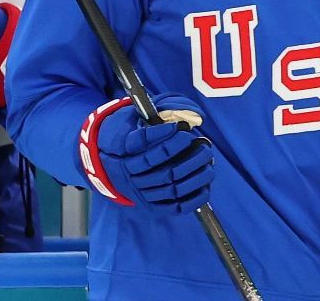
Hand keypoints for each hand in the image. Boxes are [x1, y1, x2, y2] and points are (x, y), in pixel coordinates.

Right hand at [78, 93, 213, 213]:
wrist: (111, 167)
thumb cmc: (132, 136)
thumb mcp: (136, 118)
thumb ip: (161, 112)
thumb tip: (192, 115)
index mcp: (123, 149)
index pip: (142, 141)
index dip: (163, 134)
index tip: (182, 127)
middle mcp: (130, 173)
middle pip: (162, 168)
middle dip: (188, 156)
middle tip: (204, 144)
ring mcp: (140, 191)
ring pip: (171, 187)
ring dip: (194, 176)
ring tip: (208, 162)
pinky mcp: (150, 205)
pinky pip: (173, 207)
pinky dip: (192, 199)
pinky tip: (205, 186)